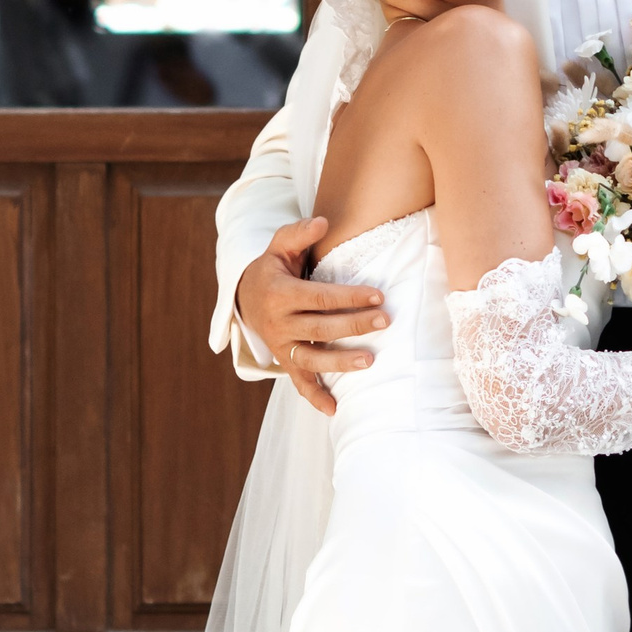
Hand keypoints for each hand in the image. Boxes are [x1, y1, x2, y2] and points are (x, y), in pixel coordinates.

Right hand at [235, 218, 388, 415]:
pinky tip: (334, 409)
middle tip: (386, 321)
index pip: (320, 297)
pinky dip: (314, 396)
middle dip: (354, 325)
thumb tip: (323, 222)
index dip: (350, 297)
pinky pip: (298, 381)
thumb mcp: (280, 245)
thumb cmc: (273, 267)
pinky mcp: (284, 360)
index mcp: (279, 293)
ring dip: (340, 362)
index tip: (379, 295)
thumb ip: (299, 233)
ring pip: (311, 358)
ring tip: (369, 361)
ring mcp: (281, 345)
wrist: (246, 296)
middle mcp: (278, 323)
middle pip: (320, 327)